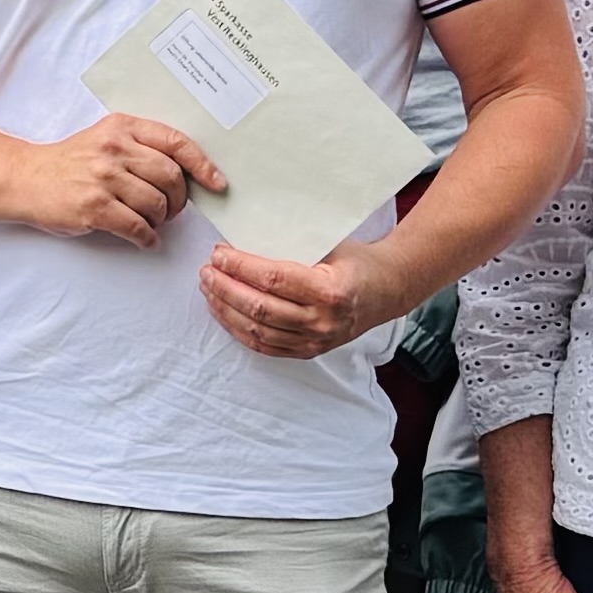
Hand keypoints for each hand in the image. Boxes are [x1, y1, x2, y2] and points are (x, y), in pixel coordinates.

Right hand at [5, 113, 212, 247]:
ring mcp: (103, 178)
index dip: (202, 165)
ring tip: (151, 223)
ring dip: (160, 220)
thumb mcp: (104, 139)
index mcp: (122, 127)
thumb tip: (184, 175)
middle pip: (170, 178)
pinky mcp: (94, 207)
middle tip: (172, 210)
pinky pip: (137, 227)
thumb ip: (139, 147)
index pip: (176, 143)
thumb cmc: (69, 162)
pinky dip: (147, 238)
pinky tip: (144, 239)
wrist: (25, 178)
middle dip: (179, 201)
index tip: (215, 183)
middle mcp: (114, 149)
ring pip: (156, 204)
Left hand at [202, 242, 392, 362]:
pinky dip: (238, 329)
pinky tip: (223, 312)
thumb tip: (242, 240)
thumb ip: (291, 246)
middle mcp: (322, 321)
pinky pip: (264, 345)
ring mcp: (315, 341)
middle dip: (225, 288)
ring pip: (257, 330)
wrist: (386, 291)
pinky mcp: (307, 352)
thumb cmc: (355, 261)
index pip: (273, 279)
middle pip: (260, 307)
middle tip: (206, 271)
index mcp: (330, 291)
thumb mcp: (329, 245)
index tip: (218, 254)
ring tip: (208, 288)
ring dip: (225, 309)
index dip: (240, 267)